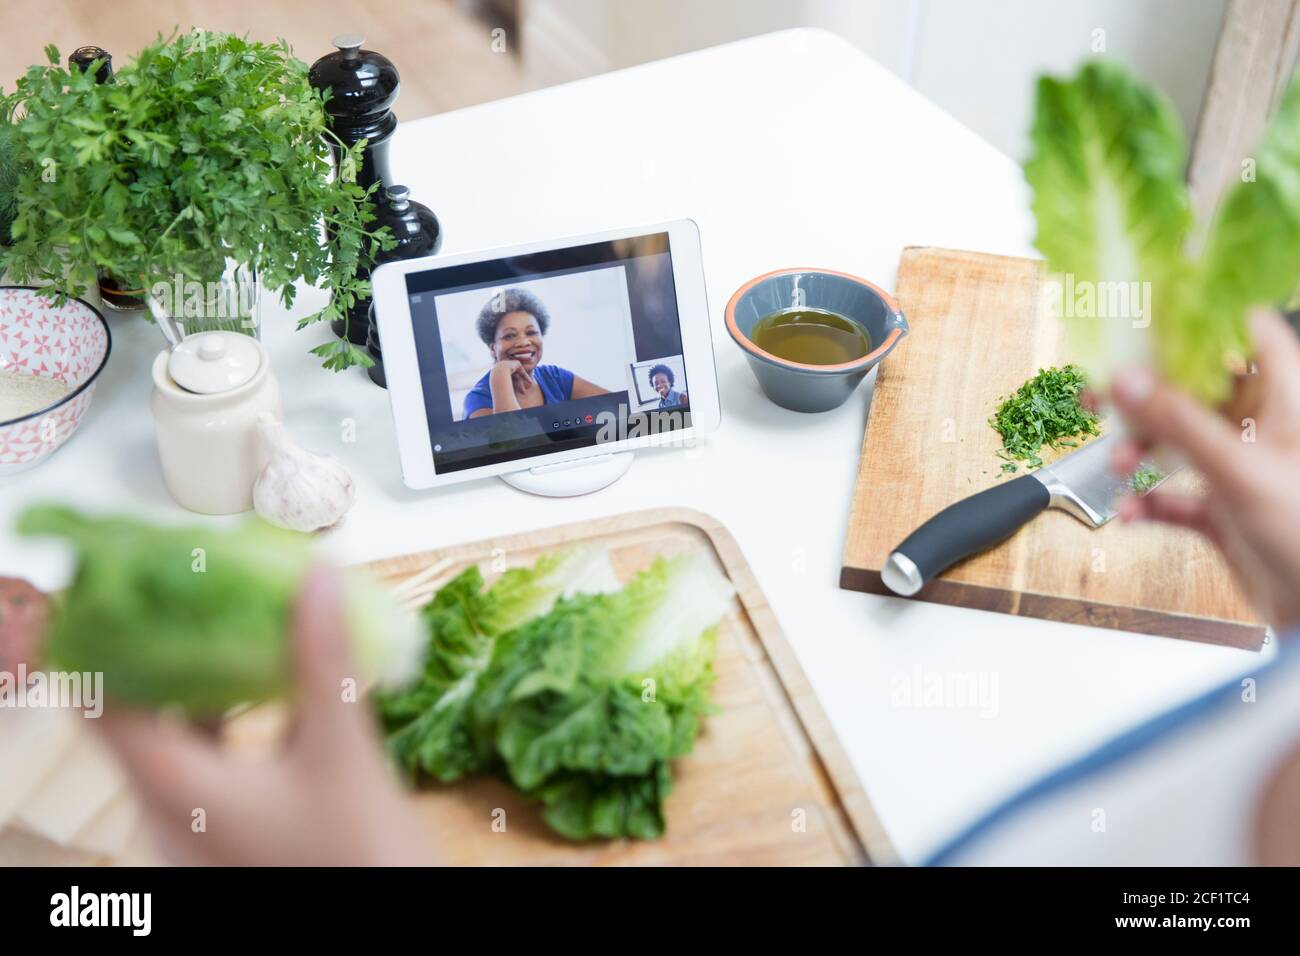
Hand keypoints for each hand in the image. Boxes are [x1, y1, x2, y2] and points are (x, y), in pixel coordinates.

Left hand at [98, 566, 435, 865]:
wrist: (378, 931)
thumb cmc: (354, 860)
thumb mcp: (341, 752)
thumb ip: (325, 661)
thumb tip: (314, 578)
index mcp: (172, 789)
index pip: (103, 702)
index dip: (109, 638)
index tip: (135, 581)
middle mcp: (165, 810)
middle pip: (137, 711)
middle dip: (165, 643)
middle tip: (197, 584)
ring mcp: (191, 825)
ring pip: (176, 734)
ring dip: (201, 676)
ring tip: (236, 617)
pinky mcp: (220, 832)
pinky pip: (209, 757)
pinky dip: (229, 712)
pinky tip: (271, 678)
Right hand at [1111, 310, 1299, 632]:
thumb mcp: (1239, 470)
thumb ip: (1179, 423)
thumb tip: (1128, 380)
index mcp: (1285, 401)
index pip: (1247, 333)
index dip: (1200, 321)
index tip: (1150, 320)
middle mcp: (1263, 430)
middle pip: (1195, 388)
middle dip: (1148, 395)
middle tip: (1103, 394)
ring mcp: (1241, 470)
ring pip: (1179, 441)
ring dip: (1141, 452)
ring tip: (1120, 465)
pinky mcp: (1224, 511)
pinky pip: (1173, 495)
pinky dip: (1148, 501)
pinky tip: (1133, 512)